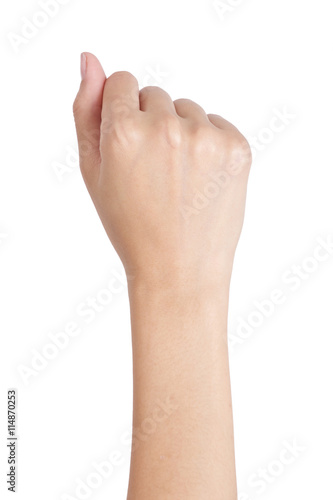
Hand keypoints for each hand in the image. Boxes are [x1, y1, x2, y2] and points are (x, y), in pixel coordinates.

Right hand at [73, 53, 251, 287]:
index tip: (130, 145)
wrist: (179, 269)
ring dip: (181, 133)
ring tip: (178, 180)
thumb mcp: (94, 173)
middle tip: (153, 172)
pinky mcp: (237, 147)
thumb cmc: (131, 225)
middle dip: (151, 123)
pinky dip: (208, 144)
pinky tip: (200, 179)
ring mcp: (206, 137)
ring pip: (187, 109)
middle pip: (155, 94)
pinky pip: (216, 123)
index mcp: (124, 133)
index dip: (122, 114)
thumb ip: (86, 111)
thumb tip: (90, 60)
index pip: (122, 82)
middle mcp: (166, 128)